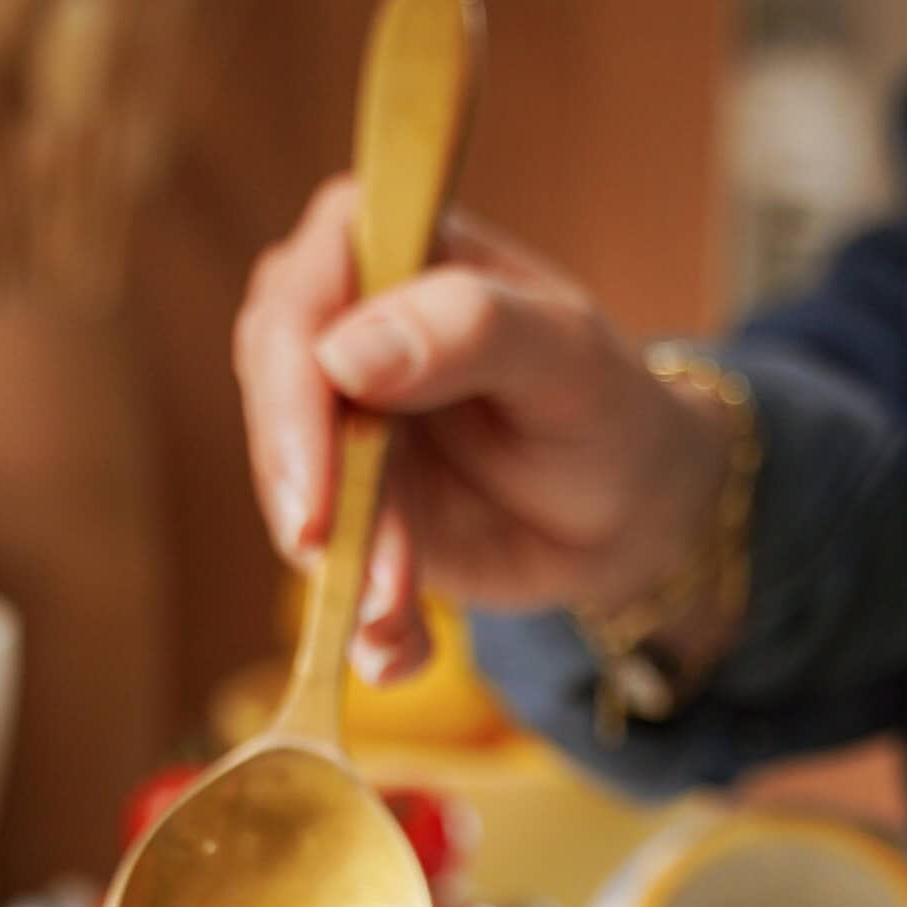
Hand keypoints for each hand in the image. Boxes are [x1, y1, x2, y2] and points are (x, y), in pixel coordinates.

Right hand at [233, 176, 734, 681]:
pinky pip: (330, 570)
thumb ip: (468, 330)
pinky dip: (361, 623)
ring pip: (295, 496)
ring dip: (342, 568)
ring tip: (399, 615)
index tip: (315, 484)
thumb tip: (345, 353)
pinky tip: (400, 653)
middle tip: (334, 560)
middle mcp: (343, 330)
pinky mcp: (349, 511)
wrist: (630, 508)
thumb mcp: (564, 357)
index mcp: (389, 253)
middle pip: (276, 404)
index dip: (291, 394)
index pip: (300, 301)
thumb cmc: (606, 405)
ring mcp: (337, 427)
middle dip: (305, 494)